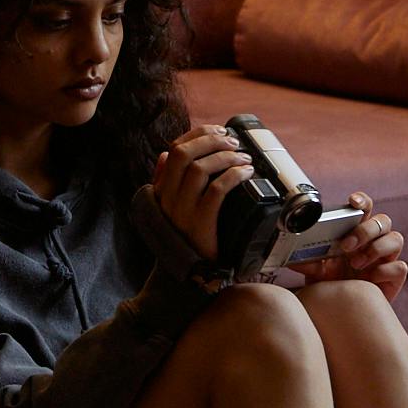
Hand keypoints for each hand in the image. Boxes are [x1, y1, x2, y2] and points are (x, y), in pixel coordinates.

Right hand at [152, 125, 254, 263]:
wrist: (188, 276)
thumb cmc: (185, 239)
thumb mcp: (169, 209)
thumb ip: (164, 182)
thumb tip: (163, 155)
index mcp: (162, 190)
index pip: (174, 150)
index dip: (198, 134)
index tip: (219, 130)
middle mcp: (168, 198)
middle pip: (184, 154)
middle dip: (212, 140)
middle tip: (234, 142)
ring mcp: (183, 211)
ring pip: (199, 168)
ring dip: (226, 157)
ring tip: (244, 157)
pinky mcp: (200, 224)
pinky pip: (216, 191)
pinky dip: (233, 176)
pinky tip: (246, 173)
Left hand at [296, 188, 407, 304]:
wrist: (342, 311)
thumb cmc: (332, 284)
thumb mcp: (316, 270)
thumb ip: (305, 258)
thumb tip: (289, 250)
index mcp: (357, 231)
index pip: (365, 207)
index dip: (362, 200)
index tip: (353, 202)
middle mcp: (375, 240)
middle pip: (383, 220)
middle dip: (365, 230)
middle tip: (346, 246)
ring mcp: (387, 257)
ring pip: (396, 239)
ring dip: (376, 249)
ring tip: (356, 264)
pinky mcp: (395, 276)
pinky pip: (399, 266)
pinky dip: (384, 271)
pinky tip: (369, 280)